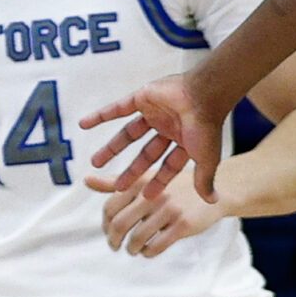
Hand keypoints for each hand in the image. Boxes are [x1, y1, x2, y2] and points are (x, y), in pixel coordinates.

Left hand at [82, 72, 230, 203]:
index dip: (158, 181)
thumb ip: (203, 179)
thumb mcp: (205, 159)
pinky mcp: (142, 97)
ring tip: (95, 162)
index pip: (167, 165)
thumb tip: (212, 201)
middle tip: (117, 186)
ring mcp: (154, 112)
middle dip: (131, 170)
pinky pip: (117, 108)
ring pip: (128, 133)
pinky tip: (83, 124)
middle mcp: (168, 127)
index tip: (145, 196)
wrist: (203, 95)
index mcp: (184, 141)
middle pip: (145, 152)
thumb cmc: (206, 127)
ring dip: (112, 147)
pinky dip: (100, 115)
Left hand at [102, 158, 225, 257]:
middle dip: (113, 240)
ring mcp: (168, 209)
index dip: (105, 223)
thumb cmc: (176, 185)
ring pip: (137, 238)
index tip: (108, 231)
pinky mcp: (183, 225)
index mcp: (141, 182)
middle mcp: (153, 194)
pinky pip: (156, 246)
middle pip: (120, 224)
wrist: (216, 188)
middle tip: (115, 245)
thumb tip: (86, 180)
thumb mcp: (146, 178)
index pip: (110, 207)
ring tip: (132, 249)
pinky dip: (147, 252)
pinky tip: (148, 250)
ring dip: (131, 248)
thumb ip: (116, 182)